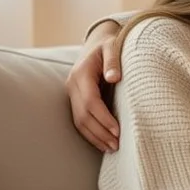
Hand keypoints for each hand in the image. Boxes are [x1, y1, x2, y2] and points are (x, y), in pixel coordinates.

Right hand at [66, 20, 121, 152]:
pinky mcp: (75, 99)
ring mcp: (72, 93)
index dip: (103, 118)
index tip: (118, 131)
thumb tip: (114, 78)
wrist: (98, 41)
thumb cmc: (109, 44)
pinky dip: (91, 133)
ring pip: (79, 121)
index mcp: (81, 74)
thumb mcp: (113, 46)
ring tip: (111, 148)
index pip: (90, 101)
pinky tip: (103, 142)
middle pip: (83, 115)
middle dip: (99, 132)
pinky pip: (80, 119)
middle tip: (117, 145)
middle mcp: (73, 85)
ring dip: (94, 137)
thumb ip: (113, 60)